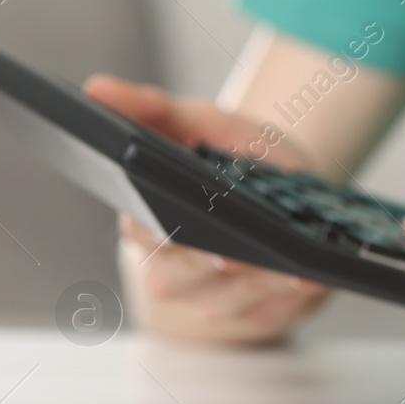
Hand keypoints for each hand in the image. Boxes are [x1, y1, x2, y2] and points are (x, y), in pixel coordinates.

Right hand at [84, 75, 331, 344]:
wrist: (282, 181)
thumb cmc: (230, 153)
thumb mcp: (195, 120)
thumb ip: (149, 107)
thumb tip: (96, 88)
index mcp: (144, 222)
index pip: (142, 233)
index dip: (164, 234)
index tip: (187, 228)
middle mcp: (170, 269)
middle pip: (184, 277)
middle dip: (216, 264)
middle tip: (242, 251)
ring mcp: (209, 298)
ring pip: (227, 301)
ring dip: (258, 285)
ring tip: (289, 266)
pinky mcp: (254, 314)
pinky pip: (267, 316)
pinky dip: (288, 302)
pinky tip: (308, 281)